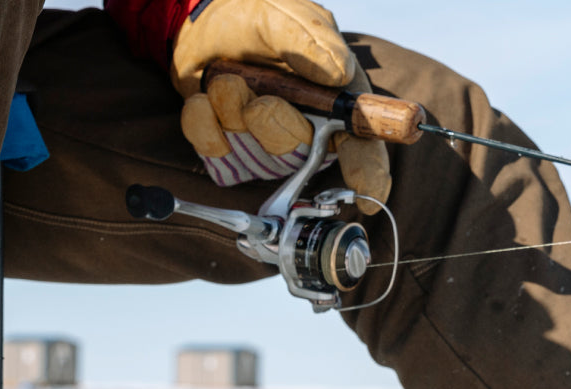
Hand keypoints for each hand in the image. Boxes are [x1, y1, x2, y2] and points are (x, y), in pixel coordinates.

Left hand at [171, 0, 389, 206]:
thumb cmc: (256, 20)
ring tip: (228, 80)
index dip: (367, 170)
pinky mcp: (230, 152)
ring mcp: (266, 147)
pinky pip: (215, 152)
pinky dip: (203, 123)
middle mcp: (305, 131)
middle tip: (260, 101)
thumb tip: (339, 75)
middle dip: (277, 126)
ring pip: (257, 154)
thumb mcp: (285, 16)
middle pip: (302, 156)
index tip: (366, 188)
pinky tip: (205, 97)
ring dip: (235, 112)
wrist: (203, 22)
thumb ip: (311, 41)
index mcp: (335, 103)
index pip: (361, 146)